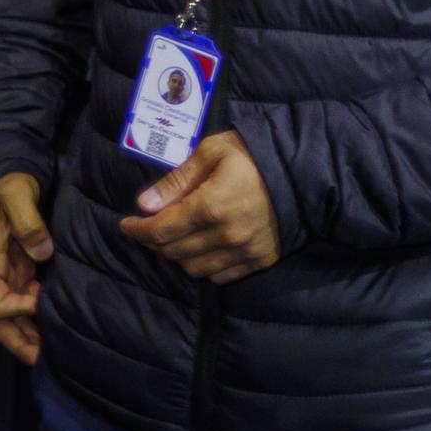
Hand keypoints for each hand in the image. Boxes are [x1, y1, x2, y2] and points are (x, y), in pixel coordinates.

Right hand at [0, 172, 51, 365]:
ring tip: (48, 355)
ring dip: (24, 336)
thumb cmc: (4, 187)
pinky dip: (29, 321)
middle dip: (17, 342)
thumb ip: (28, 221)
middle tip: (43, 361)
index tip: (42, 301)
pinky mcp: (10, 273)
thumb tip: (43, 251)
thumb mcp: (16, 195)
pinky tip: (48, 329)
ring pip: (4, 318)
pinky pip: (16, 305)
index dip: (18, 309)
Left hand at [122, 130, 282, 282]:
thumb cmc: (252, 156)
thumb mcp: (210, 153)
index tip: (127, 224)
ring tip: (176, 236)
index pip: (159, 231)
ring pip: (193, 269)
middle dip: (153, 241)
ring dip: (177, 255)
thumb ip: (175, 182)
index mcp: (211, 207)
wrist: (304, 172)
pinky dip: (204, 266)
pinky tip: (201, 248)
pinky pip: (220, 277)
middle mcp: (227, 235)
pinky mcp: (261, 260)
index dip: (137, 230)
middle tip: (149, 227)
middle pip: (172, 252)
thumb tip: (144, 205)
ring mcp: (246, 251)